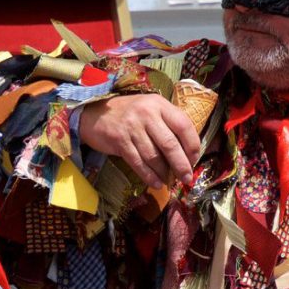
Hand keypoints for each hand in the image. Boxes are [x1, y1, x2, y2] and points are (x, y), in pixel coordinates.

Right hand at [79, 95, 201, 188]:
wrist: (94, 113)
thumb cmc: (131, 113)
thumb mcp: (152, 109)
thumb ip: (169, 123)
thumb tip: (188, 152)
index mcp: (160, 104)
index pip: (184, 125)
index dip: (192, 145)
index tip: (194, 159)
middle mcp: (147, 114)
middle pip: (170, 144)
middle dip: (181, 165)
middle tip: (187, 178)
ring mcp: (132, 127)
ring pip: (154, 156)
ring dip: (164, 173)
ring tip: (171, 182)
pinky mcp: (119, 141)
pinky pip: (138, 163)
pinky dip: (149, 176)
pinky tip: (157, 183)